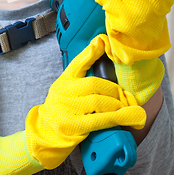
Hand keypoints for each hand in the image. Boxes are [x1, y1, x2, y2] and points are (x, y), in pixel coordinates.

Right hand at [0, 34, 145, 174]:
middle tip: (126, 95)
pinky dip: (118, 117)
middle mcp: (64, 92)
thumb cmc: (61, 109)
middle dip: (115, 90)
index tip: (103, 40)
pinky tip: (128, 117)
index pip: (78, 62)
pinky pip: (100, 120)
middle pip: (95, 84)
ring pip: (99, 101)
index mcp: (64, 80)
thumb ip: (82, 77)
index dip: (91, 51)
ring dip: (118, 104)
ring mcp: (68, 109)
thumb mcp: (66, 88)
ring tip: (127, 107)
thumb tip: (104, 59)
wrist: (44, 134)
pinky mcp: (74, 126)